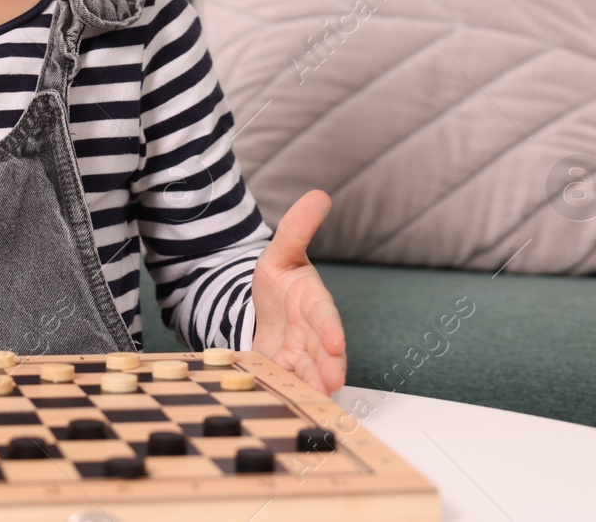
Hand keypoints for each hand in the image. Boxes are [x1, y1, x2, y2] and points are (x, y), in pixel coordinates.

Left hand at [251, 190, 346, 394]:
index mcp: (313, 302)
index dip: (331, 329)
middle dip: (329, 366)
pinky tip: (287, 400)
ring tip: (316, 397)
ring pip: (310, 372)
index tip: (335, 342)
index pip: (325, 315)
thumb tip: (319, 195)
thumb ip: (297, 227)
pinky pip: (288, 382)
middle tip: (332, 380)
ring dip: (314, 384)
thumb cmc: (279, 280)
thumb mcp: (281, 251)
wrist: (260, 306)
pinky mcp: (284, 370)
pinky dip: (289, 391)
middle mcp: (312, 332)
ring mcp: (300, 354)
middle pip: (323, 351)